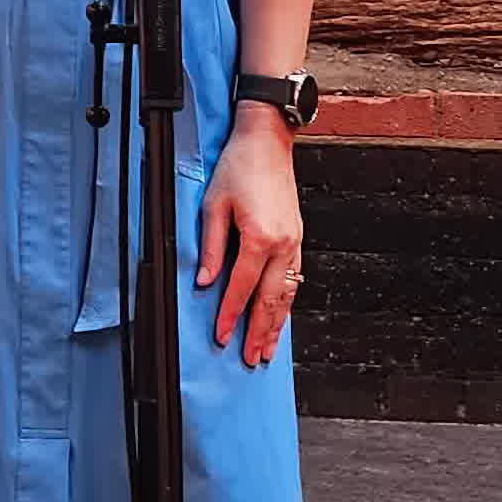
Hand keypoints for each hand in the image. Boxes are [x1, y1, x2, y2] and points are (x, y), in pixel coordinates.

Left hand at [196, 113, 303, 364]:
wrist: (267, 142)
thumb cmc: (238, 168)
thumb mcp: (212, 205)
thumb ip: (210, 247)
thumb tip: (203, 282)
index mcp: (259, 238)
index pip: (241, 288)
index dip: (230, 316)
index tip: (222, 337)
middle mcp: (282, 245)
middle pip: (270, 300)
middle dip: (260, 333)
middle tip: (252, 359)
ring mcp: (294, 243)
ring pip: (287, 295)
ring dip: (277, 325)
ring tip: (269, 350)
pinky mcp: (297, 238)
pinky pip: (294, 280)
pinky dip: (287, 303)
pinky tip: (281, 316)